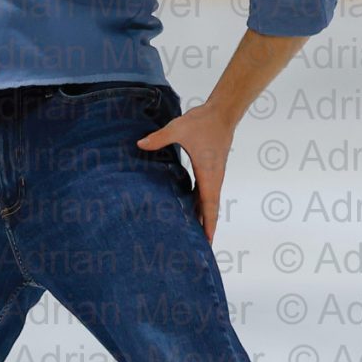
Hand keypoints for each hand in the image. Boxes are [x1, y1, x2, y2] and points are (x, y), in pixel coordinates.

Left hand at [138, 99, 237, 244]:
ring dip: (204, 217)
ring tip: (196, 234)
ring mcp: (213, 175)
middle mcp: (214, 178)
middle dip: (207, 228)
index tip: (209, 241)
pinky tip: (192, 209)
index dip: (209, 224)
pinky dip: (201, 204)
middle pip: (210, 209)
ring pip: (209, 202)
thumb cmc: (203, 122)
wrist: (221, 114)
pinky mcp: (211, 170)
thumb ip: (159, 138)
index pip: (209, 205)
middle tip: (201, 247)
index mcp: (208, 174)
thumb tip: (140, 144)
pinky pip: (206, 192)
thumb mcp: (178, 128)